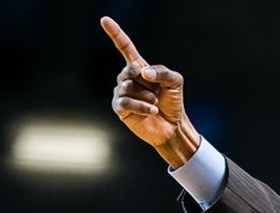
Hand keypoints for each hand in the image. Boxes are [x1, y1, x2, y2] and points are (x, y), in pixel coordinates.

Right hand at [100, 15, 198, 164]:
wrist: (172, 126)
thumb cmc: (172, 102)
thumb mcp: (175, 82)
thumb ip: (163, 71)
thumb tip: (143, 72)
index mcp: (139, 67)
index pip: (124, 47)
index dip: (115, 33)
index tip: (104, 20)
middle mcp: (127, 78)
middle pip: (130, 70)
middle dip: (147, 82)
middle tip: (156, 93)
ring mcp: (122, 93)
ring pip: (128, 87)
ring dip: (147, 97)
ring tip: (155, 104)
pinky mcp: (120, 109)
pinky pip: (126, 102)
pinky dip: (142, 106)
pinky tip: (152, 111)